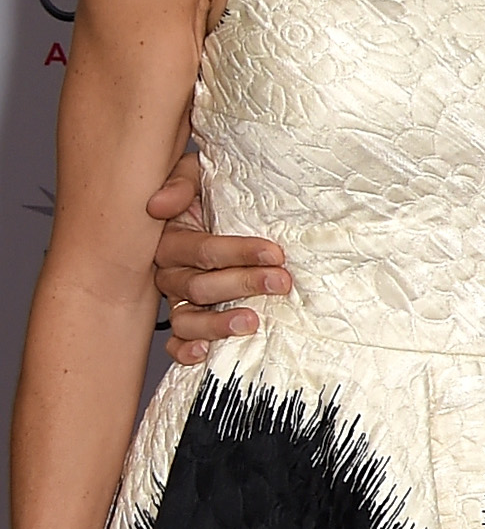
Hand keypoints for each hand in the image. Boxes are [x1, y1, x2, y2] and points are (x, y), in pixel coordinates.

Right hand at [146, 158, 284, 364]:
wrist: (210, 206)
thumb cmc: (207, 191)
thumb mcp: (194, 174)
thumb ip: (180, 183)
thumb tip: (159, 205)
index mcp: (171, 237)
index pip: (203, 249)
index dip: (239, 252)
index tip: (276, 253)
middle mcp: (169, 270)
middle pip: (199, 285)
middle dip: (243, 284)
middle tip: (281, 282)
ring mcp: (175, 297)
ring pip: (186, 317)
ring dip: (217, 323)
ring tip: (251, 322)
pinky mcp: (183, 318)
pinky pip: (176, 340)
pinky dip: (185, 350)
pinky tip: (204, 354)